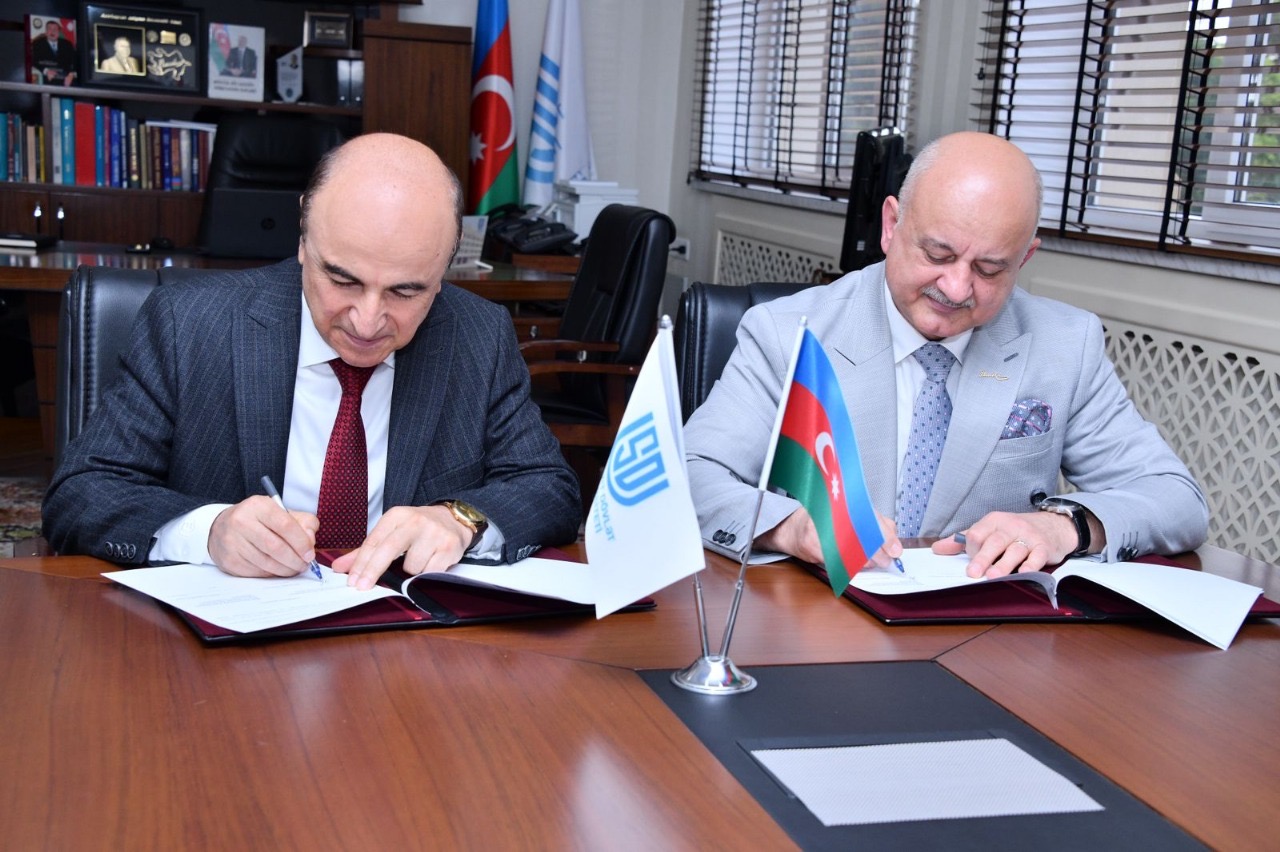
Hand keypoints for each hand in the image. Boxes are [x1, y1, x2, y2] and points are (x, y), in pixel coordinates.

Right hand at [208, 496, 318, 577]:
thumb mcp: (281, 512)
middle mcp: (242, 521)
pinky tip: (277, 569)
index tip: (310, 554)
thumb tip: (310, 541)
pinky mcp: (229, 559)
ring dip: (285, 569)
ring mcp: (232, 541)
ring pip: (266, 562)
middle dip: (295, 560)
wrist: (222, 528)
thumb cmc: (259, 520)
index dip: (301, 542)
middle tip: (304, 565)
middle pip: (275, 547)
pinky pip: (256, 571)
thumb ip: (303, 522)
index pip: (285, 525)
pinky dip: (271, 573)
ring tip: (294, 568)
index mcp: (258, 506)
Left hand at [330, 505, 471, 589]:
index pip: (374, 541)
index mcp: (397, 515)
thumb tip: (339, 567)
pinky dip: (425, 574)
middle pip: (389, 549)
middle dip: (373, 570)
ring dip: (409, 573)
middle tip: (363, 586)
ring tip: (415, 563)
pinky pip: (429, 572)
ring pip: (411, 566)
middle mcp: (415, 521)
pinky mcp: (449, 547)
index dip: (361, 563)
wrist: (454, 519)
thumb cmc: (418, 529)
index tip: (353, 580)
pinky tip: (428, 565)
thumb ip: (366, 550)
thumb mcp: (391, 532)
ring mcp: (434, 533)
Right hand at [754, 507, 902, 569]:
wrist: (791, 528)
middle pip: (861, 536)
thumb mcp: (850, 514)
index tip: (895, 549)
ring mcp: (819, 530)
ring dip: (865, 562)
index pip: (870, 517)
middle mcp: (830, 512)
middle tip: (886, 560)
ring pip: (851, 552)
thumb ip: (875, 523)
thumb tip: (893, 542)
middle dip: (878, 553)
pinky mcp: (811, 546)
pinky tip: (853, 565)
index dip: (885, 536)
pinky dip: (848, 566)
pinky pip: (836, 561)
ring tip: (870, 562)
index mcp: (843, 501)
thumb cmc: (822, 520)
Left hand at [931, 510, 1078, 577]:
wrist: (1052, 525)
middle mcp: (1011, 526)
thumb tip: (937, 548)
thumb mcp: (988, 530)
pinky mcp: (1043, 547)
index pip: (977, 534)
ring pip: (1014, 551)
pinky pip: (1036, 556)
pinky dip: (1030, 565)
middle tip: (973, 573)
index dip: (971, 549)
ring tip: (993, 576)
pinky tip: (1023, 572)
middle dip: (983, 558)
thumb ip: (963, 540)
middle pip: (994, 542)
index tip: (969, 562)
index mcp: (993, 521)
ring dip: (1003, 564)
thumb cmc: (1015, 531)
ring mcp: (1028, 537)